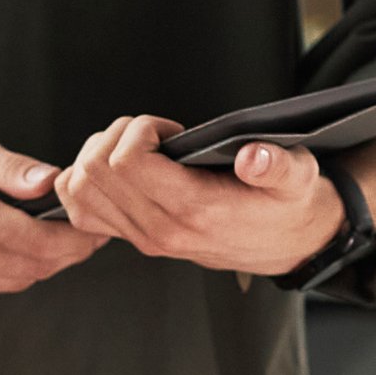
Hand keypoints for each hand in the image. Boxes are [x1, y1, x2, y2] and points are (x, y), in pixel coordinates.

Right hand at [0, 121, 103, 308]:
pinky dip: (7, 268)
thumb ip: (10, 167)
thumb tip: (53, 183)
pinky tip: (1, 243)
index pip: (41, 243)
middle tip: (83, 228)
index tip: (98, 226)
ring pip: (17, 281)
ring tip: (46, 231)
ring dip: (39, 260)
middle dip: (67, 250)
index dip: (78, 238)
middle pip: (35, 267)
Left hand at [53, 120, 342, 277]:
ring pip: (77, 191)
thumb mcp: (298, 178)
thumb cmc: (286, 204)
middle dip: (115, 137)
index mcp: (193, 211)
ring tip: (137, 148)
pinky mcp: (133, 237)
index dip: (139, 131)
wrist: (286, 244)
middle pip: (92, 172)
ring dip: (97, 155)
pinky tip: (121, 169)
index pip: (125, 164)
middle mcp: (159, 230)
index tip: (170, 130)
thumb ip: (278, 165)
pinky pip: (81, 210)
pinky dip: (87, 181)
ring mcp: (142, 237)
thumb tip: (253, 156)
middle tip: (151, 134)